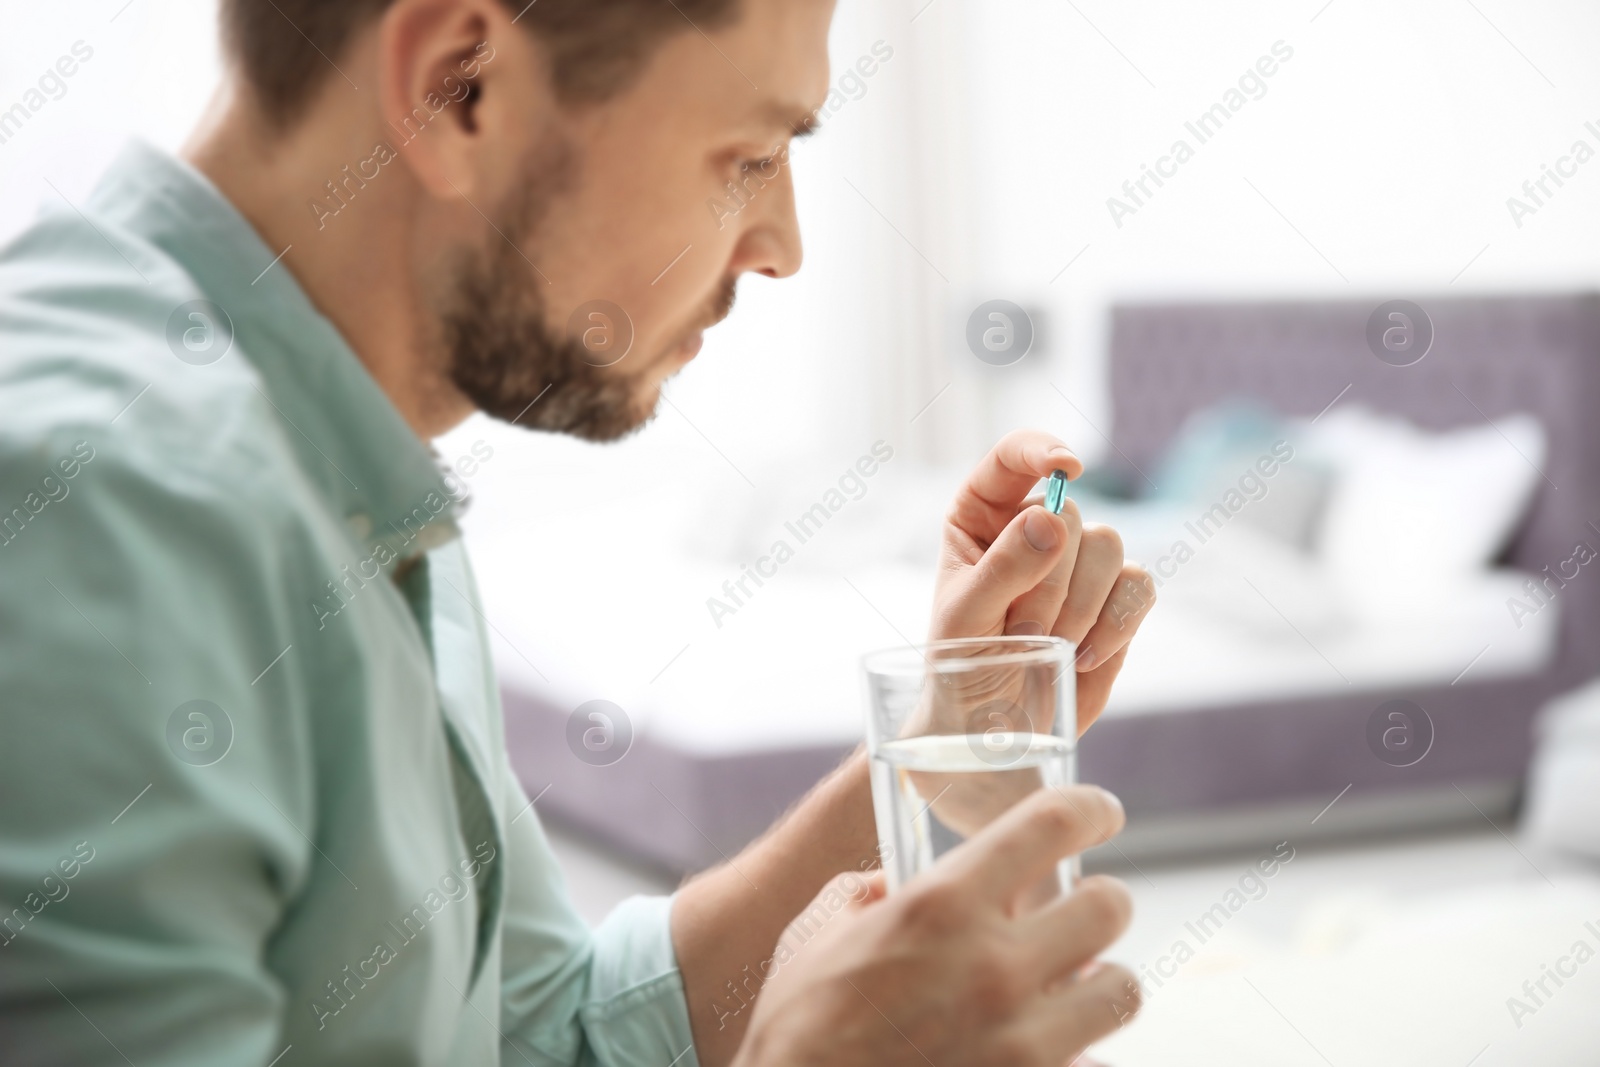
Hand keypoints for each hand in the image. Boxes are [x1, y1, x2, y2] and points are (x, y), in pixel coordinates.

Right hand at [730, 785, 1139, 1066]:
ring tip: (1077, 988)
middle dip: (1100, 902)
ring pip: (1121, 992)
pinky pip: (1093, 1061)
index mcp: (940, 906)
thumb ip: (864, 899)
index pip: (1051, 825)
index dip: (1088, 808)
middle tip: (1083, 909)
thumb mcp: (813, 939)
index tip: (1097, 812)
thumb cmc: (797, 1033)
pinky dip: (1078, 1052)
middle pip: (1108, 907)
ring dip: (1101, 984)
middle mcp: (993, 966)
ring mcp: (1021, 1040)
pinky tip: (1045, 1046)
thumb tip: (889, 889)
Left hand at [932, 429, 1155, 730]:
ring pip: (1112, 548)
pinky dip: (1115, 625)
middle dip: (1051, 583)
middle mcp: (1034, 527)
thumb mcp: (965, 619)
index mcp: (982, 516)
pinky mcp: (1116, 600)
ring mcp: (1080, 562)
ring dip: (1080, 607)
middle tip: (1020, 631)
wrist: (993, 731)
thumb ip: (1003, 568)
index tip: (1067, 468)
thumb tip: (1051, 519)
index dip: (1042, 450)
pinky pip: (1140, 588)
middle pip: (1073, 515)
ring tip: (1047, 646)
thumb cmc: (960, 668)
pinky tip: (1081, 655)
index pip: (1013, 457)